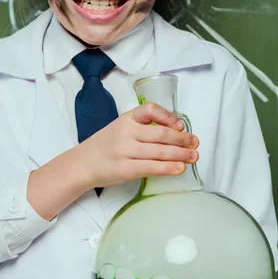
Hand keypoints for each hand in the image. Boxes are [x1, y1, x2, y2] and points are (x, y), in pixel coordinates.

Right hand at [76, 102, 198, 189]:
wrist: (82, 163)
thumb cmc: (105, 145)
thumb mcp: (120, 127)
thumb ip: (142, 127)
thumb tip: (174, 133)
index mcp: (126, 119)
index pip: (150, 109)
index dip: (169, 116)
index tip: (181, 125)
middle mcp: (126, 132)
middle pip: (161, 134)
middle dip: (182, 139)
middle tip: (195, 143)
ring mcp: (125, 151)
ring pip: (160, 151)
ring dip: (181, 155)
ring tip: (193, 157)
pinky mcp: (125, 169)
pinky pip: (152, 167)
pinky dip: (168, 168)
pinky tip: (179, 169)